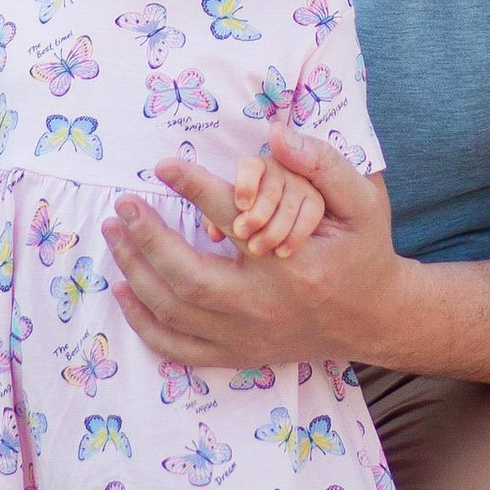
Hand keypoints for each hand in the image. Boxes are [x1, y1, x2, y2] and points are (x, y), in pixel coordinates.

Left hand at [104, 129, 403, 366]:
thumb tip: (278, 134)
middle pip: (188, 277)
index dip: (193, 188)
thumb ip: (324, 165)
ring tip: (115, 234)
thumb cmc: (363, 251)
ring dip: (136, 272)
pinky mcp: (238, 355)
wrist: (374, 318)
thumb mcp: (363, 203)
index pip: (232, 220)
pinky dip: (143, 324)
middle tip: (123, 206)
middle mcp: (265, 306)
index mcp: (293, 264)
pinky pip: (178, 349)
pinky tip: (123, 290)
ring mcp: (247, 337)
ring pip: (175, 312)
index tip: (162, 165)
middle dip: (148, 239)